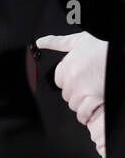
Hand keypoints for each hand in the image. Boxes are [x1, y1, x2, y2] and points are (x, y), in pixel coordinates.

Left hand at [35, 31, 108, 154]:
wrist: (119, 48)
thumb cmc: (101, 43)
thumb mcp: (76, 40)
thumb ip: (56, 42)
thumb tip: (40, 42)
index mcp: (66, 64)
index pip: (58, 81)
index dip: (67, 83)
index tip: (74, 84)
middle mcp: (72, 77)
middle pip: (66, 94)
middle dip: (74, 94)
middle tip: (83, 93)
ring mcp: (83, 88)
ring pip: (73, 104)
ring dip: (79, 105)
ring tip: (86, 104)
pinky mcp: (95, 97)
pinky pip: (84, 112)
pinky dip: (85, 116)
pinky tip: (87, 117)